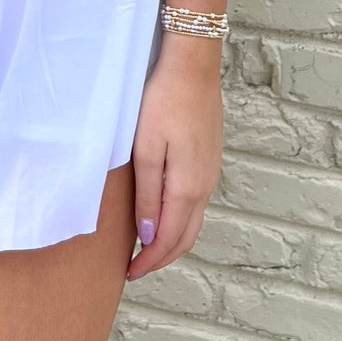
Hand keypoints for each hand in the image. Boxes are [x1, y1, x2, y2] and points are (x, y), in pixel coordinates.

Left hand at [125, 44, 224, 281]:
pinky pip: (198, 201)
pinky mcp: (210, 157)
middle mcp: (205, 185)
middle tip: (136, 267)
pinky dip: (181, 218)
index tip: (130, 274)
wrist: (192, 66)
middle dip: (163, 257)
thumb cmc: (163, 102)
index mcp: (188, 187)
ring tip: (147, 246)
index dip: (150, 261)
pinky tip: (164, 212)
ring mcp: (211, 172)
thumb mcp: (146, 150)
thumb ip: (147, 195)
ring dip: (173, 239)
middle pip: (187, 236)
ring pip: (194, 220)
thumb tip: (148, 236)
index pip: (170, 239)